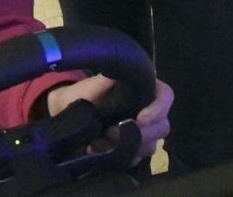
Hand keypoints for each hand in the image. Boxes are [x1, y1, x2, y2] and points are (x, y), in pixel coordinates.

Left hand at [46, 74, 173, 162]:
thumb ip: (105, 80)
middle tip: (113, 133)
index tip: (141, 118)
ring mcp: (142, 132)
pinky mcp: (132, 149)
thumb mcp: (91, 84)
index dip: (158, 108)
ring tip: (102, 142)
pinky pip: (137, 159)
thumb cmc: (82, 93)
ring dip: (129, 147)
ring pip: (151, 145)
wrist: (67, 112)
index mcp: (143, 88)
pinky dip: (121, 157)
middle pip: (163, 126)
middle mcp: (148, 111)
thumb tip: (116, 75)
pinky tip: (102, 151)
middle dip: (141, 134)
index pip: (165, 95)